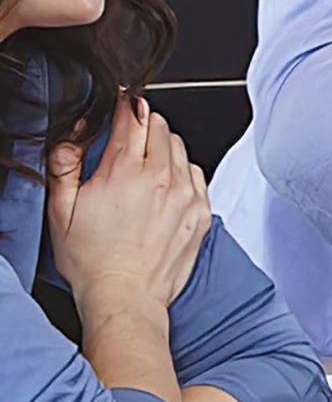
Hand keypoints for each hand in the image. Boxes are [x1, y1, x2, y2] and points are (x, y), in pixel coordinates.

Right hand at [47, 95, 211, 315]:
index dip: (124, 105)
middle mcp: (162, 180)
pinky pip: (197, 175)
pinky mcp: (201, 214)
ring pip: (181, 148)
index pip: (133, 114)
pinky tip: (165, 187)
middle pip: (160, 126)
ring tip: (144, 169)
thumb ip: (64, 162)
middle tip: (127, 142)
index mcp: (125, 172)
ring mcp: (186, 197)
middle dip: (143, 126)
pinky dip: (182, 173)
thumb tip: (76, 132)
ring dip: (163, 149)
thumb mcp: (60, 208)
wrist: (126, 296)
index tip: (119, 105)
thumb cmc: (92, 260)